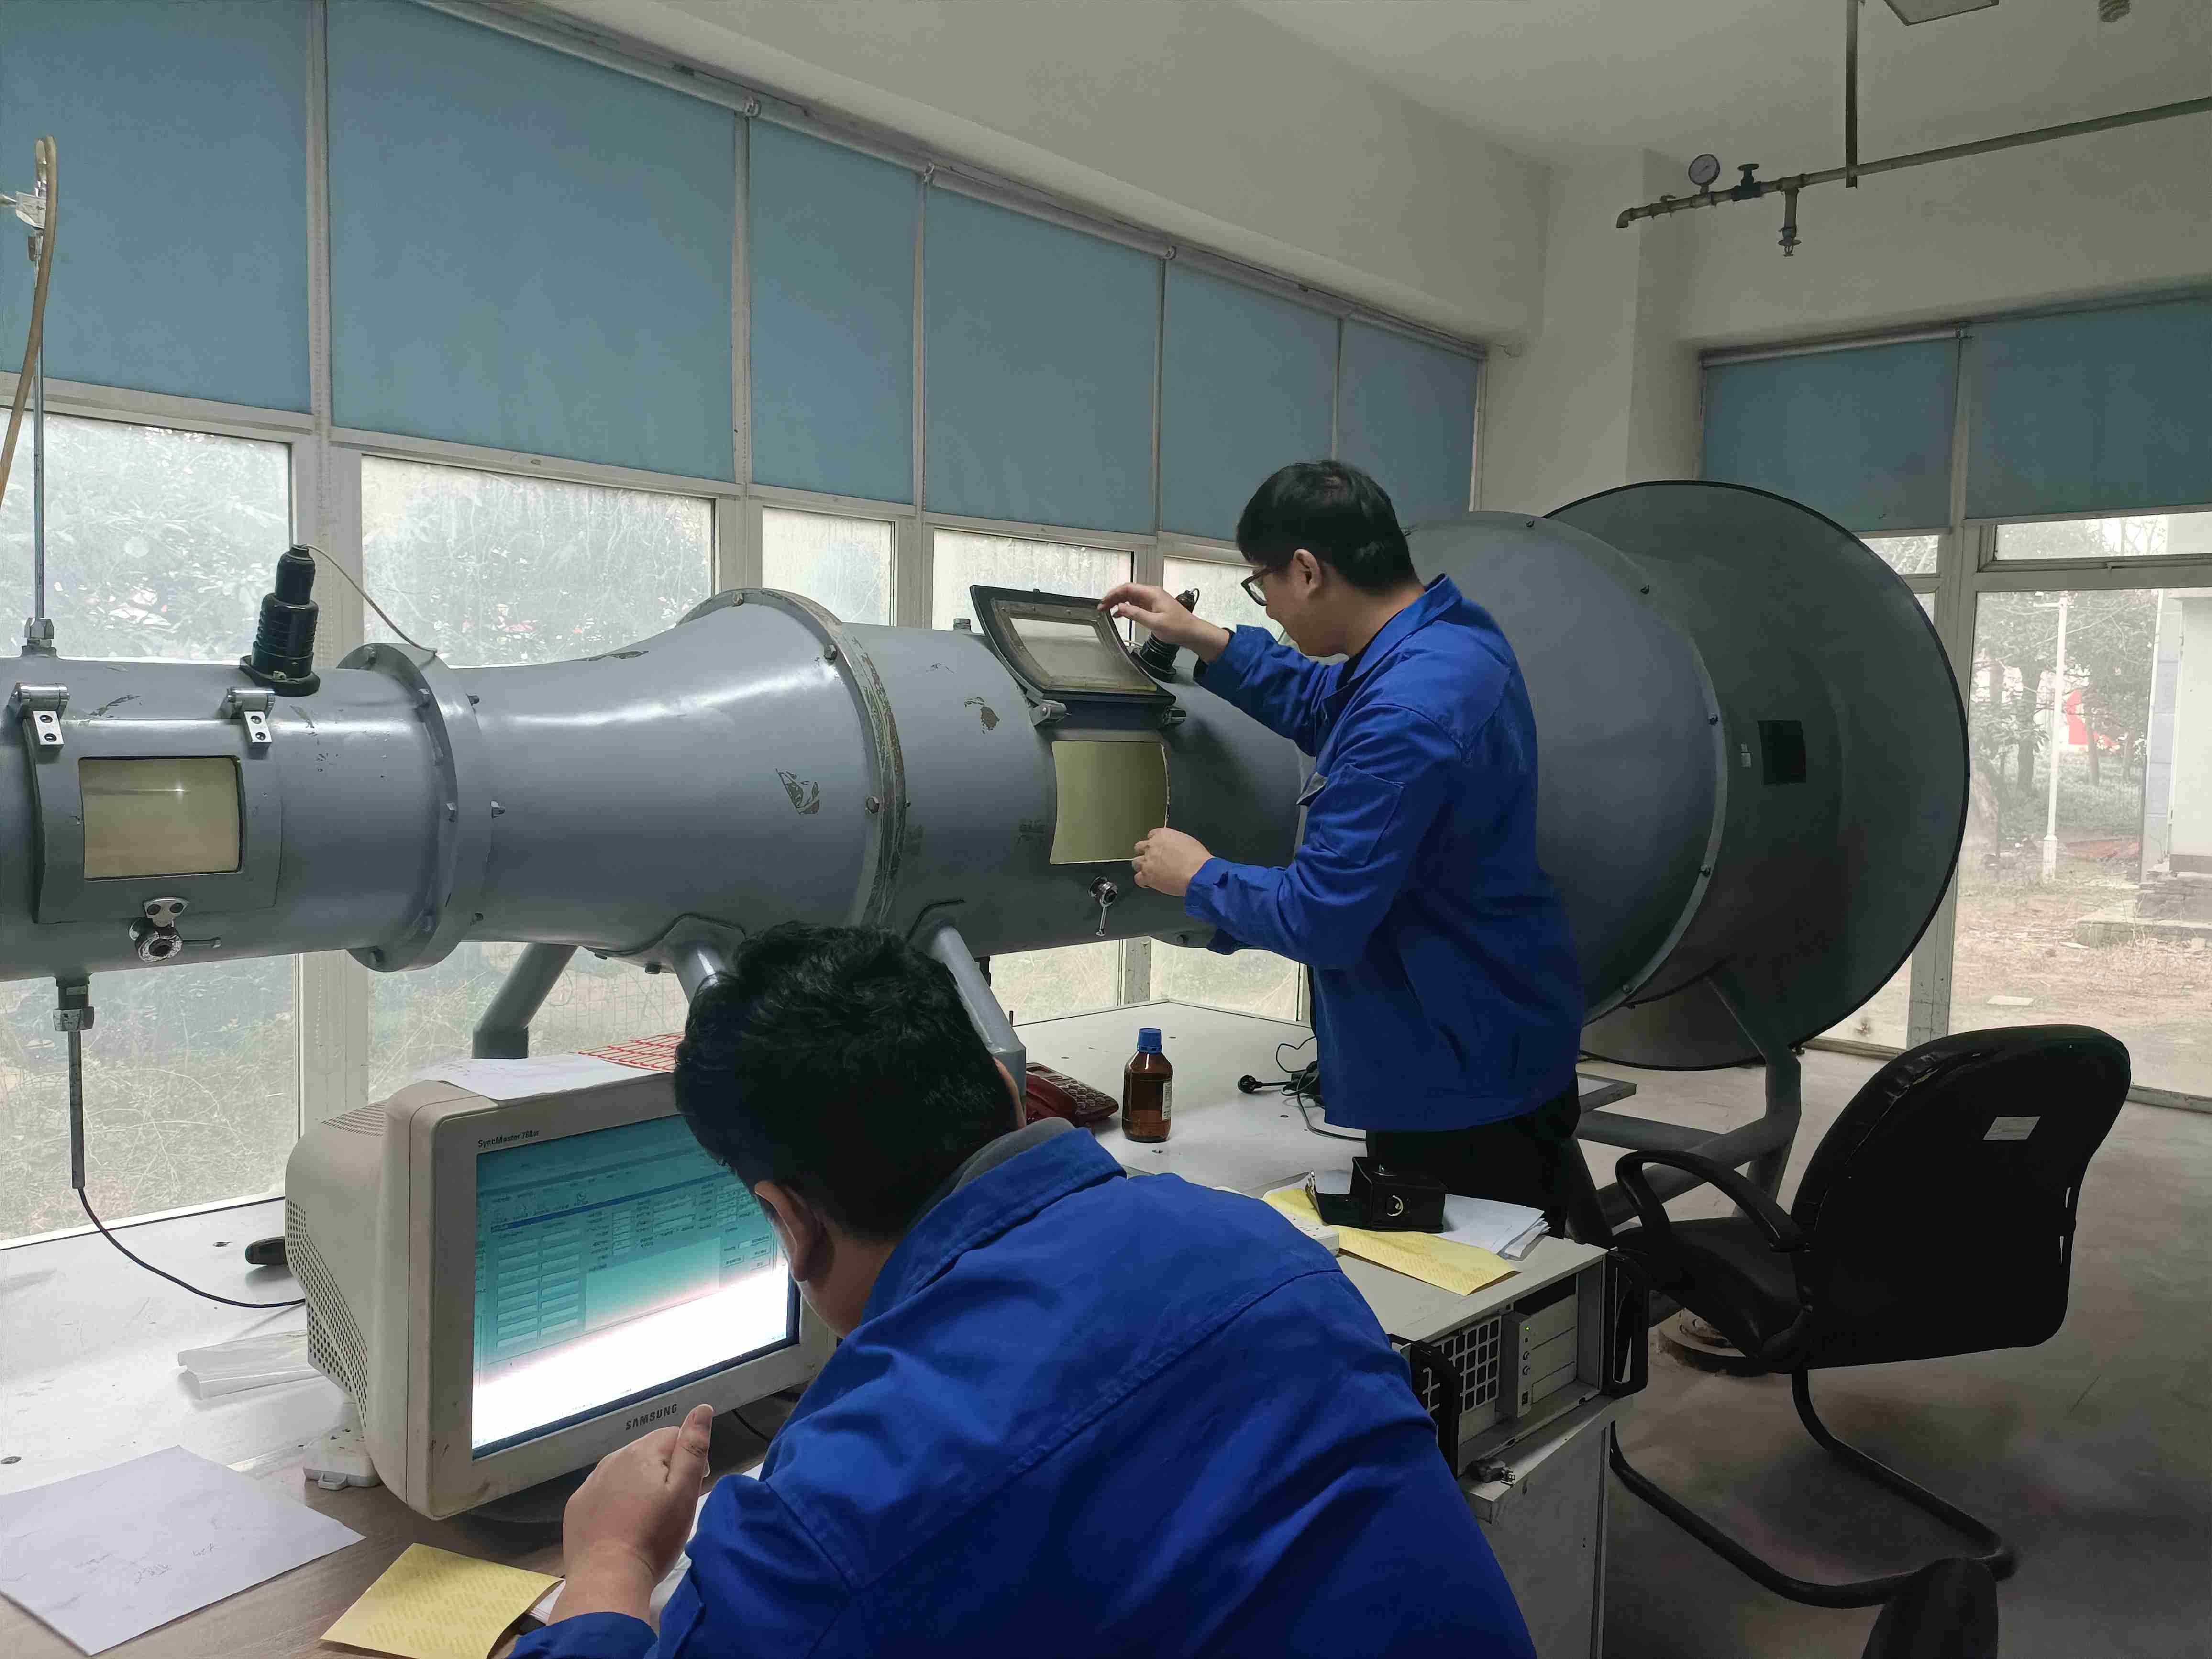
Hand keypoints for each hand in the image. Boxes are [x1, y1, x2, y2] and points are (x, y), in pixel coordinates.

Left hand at [548, 1404, 713, 1624]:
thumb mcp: (684, 1493)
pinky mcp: (576, 1506)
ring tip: (647, 1517)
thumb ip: (692, 1449)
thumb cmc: (654, 1537)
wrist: (607, 1579)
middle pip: (647, 1452)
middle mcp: (612, 1460)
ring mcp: (590, 1484)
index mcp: (641, 1453)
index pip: (673, 1436)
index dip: (689, 1457)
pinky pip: (602, 1492)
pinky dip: (615, 1500)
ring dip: (638, 1484)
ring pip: (623, 1471)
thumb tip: (702, 1408)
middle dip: (663, 1470)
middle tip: (671, 1507)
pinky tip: (622, 1525)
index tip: (693, 1488)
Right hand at [1099, 584, 1231, 662]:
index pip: (1128, 588)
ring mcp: (1152, 601)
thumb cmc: (1178, 627)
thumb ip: (1136, 614)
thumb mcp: (1155, 622)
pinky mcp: (1153, 608)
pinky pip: (1136, 605)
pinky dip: (1126, 608)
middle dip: (1113, 598)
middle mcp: (1151, 594)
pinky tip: (1119, 614)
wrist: (1192, 632)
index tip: (1103, 602)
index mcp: (1152, 593)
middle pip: (1128, 591)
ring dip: (1118, 603)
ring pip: (1131, 598)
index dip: (1113, 593)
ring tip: (1106, 611)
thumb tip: (1121, 608)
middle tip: (1101, 607)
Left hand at [1133, 827, 1213, 897]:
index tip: (1157, 849)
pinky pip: (1138, 879)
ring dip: (1141, 867)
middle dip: (1144, 854)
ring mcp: (1148, 861)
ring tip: (1149, 873)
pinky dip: (1142, 882)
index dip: (1154, 844)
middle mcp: (1152, 846)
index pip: (1151, 835)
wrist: (1198, 873)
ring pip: (1135, 863)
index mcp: (1162, 835)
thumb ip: (1175, 843)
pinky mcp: (1147, 876)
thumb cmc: (1197, 859)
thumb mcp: (1188, 842)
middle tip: (1151, 860)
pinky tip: (1148, 884)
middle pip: (1139, 847)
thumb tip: (1174, 849)